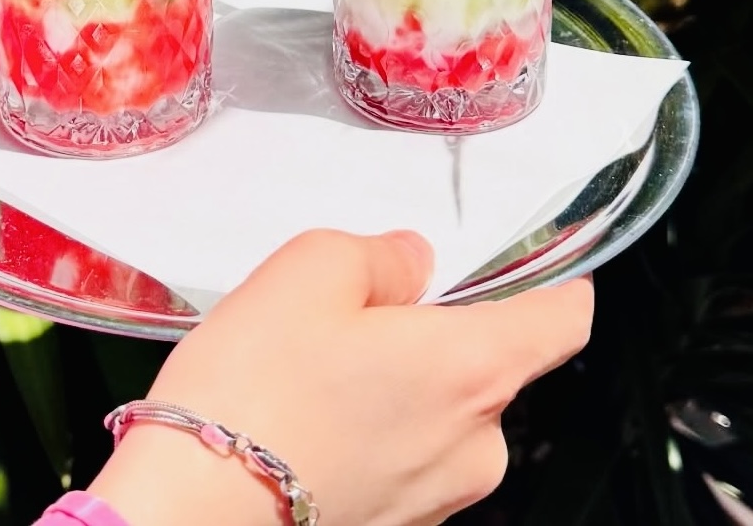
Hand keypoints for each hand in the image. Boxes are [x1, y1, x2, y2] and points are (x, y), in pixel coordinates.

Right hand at [89, 229, 592, 525]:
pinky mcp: (396, 525)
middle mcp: (472, 443)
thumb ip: (384, 254)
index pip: (564, 318)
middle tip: (362, 310)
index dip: (558, 280)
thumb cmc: (250, 398)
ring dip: (400, 381)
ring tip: (318, 367)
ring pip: (442, 412)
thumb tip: (412, 261)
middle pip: (489, 363)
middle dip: (438, 329)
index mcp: (471, 368)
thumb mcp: (311, 270)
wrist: (188, 510)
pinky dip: (373, 427)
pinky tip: (308, 413)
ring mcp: (437, 496)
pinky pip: (406, 456)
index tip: (540, 263)